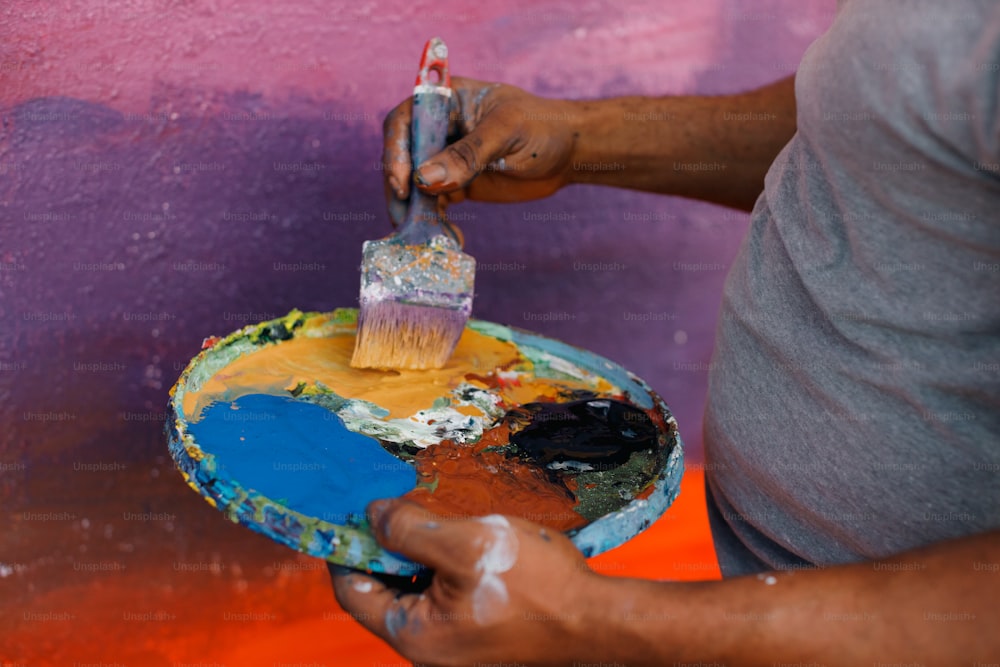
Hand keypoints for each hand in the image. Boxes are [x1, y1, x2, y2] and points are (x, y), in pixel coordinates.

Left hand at [329, 499, 596, 665]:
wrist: (598, 620)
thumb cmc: (536, 586)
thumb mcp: (466, 543)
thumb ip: (410, 529)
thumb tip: (372, 515)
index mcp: (413, 634)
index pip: (352, 591)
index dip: (346, 548)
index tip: (350, 512)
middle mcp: (427, 649)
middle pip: (383, 591)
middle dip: (385, 546)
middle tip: (393, 505)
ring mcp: (453, 646)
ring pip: (415, 592)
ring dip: (415, 554)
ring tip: (430, 517)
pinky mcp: (476, 636)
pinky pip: (443, 598)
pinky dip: (441, 568)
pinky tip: (460, 539)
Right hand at [382, 77, 578, 223]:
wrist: (568, 152)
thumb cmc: (542, 127)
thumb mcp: (506, 133)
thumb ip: (467, 154)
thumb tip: (424, 179)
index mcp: (446, 101)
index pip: (405, 122)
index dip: (395, 151)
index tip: (403, 183)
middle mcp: (440, 128)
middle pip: (403, 157)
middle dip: (400, 189)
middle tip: (403, 219)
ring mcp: (445, 158)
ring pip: (415, 185)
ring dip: (415, 211)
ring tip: (425, 235)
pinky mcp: (456, 184)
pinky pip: (435, 203)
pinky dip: (436, 221)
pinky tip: (450, 237)